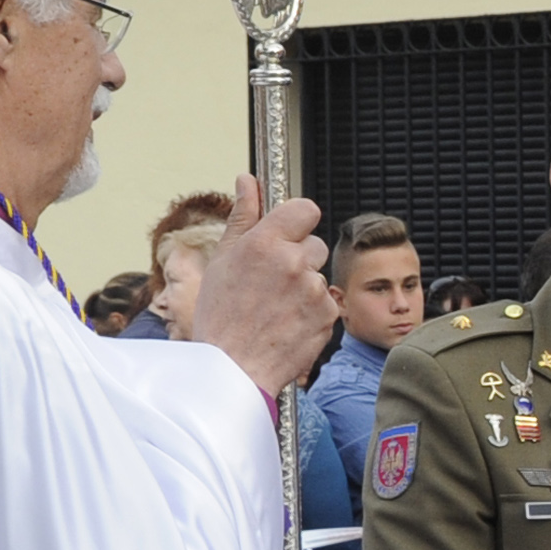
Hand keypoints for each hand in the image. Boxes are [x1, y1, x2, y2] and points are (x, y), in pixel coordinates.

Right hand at [193, 173, 337, 396]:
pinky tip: (287, 323)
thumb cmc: (221, 316)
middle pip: (315, 243)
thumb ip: (242, 217)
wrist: (232, 369)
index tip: (289, 232)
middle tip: (272, 282)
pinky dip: (312, 311)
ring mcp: (314, 290)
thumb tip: (247, 180)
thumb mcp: (223, 260)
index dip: (298, 220)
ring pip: (318, 275)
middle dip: (299, 257)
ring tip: (275, 307)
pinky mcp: (329, 315)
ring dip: (304, 286)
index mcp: (265, 243)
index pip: (306, 208)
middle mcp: (294, 262)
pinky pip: (326, 302)